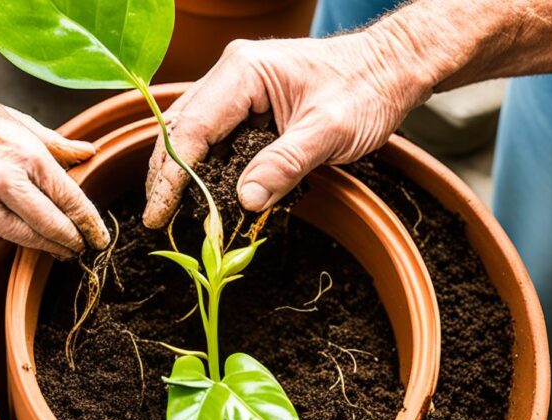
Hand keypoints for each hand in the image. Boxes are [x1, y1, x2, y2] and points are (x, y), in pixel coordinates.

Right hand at [0, 65, 108, 255]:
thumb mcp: (19, 123)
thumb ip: (57, 145)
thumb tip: (90, 153)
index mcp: (26, 157)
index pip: (70, 201)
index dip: (89, 225)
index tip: (99, 238)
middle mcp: (3, 183)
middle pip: (49, 229)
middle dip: (69, 243)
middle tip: (80, 250)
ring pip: (18, 239)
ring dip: (40, 245)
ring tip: (54, 248)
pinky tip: (2, 222)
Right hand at [143, 34, 436, 227]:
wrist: (392, 68)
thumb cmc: (367, 87)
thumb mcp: (329, 131)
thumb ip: (286, 164)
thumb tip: (245, 201)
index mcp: (243, 73)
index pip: (191, 128)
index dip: (172, 175)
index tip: (160, 212)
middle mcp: (232, 77)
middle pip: (180, 130)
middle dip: (167, 176)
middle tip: (159, 219)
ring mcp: (238, 91)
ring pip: (193, 136)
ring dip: (183, 176)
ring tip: (176, 214)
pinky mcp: (248, 107)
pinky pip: (217, 141)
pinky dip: (208, 170)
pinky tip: (206, 197)